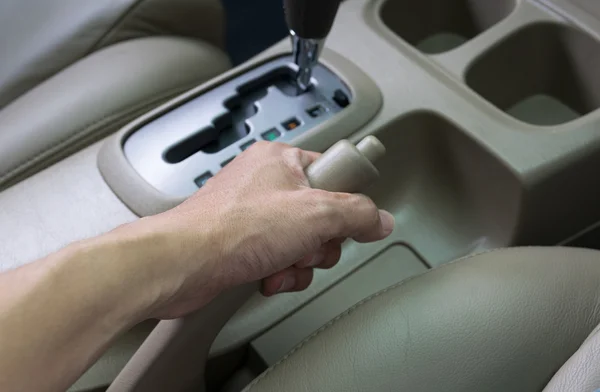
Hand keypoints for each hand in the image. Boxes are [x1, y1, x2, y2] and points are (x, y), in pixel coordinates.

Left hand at [126, 142, 394, 318]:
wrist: (183, 264)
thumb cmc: (234, 229)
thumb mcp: (316, 214)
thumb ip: (357, 213)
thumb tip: (380, 219)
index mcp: (281, 160)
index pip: (334, 171)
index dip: (346, 200)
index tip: (347, 218)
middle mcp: (265, 182)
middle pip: (322, 214)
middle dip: (320, 242)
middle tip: (307, 245)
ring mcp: (253, 213)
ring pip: (302, 241)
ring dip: (300, 262)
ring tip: (282, 264)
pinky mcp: (242, 242)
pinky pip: (280, 258)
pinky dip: (280, 273)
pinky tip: (268, 277)